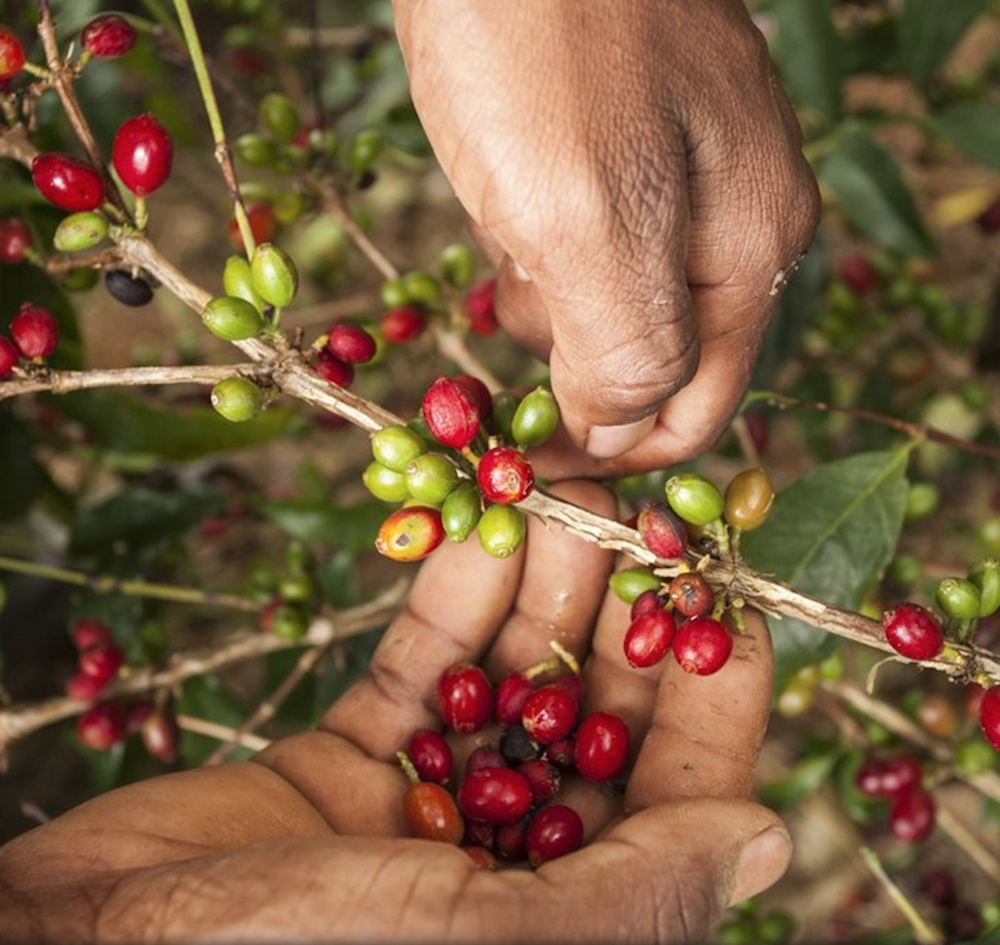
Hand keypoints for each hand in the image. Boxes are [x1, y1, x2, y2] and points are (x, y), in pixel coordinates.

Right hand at [0, 482, 788, 941]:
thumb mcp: (489, 943)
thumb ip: (636, 895)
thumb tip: (770, 841)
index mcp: (569, 915)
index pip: (681, 793)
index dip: (714, 687)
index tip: (725, 589)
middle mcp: (512, 860)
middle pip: (596, 715)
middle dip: (621, 609)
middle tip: (637, 509)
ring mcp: (431, 801)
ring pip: (512, 673)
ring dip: (541, 582)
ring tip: (562, 487)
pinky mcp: (356, 756)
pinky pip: (425, 662)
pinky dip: (455, 591)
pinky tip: (481, 520)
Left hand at [392, 0, 819, 476]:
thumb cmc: (540, 46)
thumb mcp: (588, 220)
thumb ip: (628, 348)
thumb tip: (626, 431)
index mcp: (748, 249)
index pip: (698, 408)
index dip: (618, 454)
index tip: (530, 465)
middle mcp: (731, 219)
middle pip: (655, 358)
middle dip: (572, 365)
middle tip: (505, 312)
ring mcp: (674, 176)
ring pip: (610, 302)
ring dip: (546, 300)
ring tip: (506, 228)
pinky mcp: (614, 144)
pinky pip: (577, 241)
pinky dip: (532, 245)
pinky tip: (502, 194)